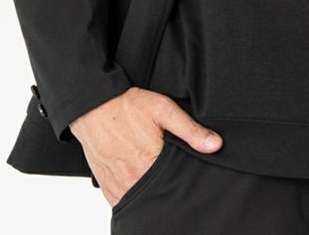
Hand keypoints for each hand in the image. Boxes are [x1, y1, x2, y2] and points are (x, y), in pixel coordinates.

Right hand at [68, 87, 222, 207]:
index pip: (176, 182)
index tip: (188, 170)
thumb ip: (190, 129)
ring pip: (142, 201)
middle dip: (170, 186)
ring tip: (159, 177)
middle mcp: (133, 179)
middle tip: (173, 173)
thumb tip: (216, 145)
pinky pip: (125, 202)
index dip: (185, 178)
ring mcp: (119, 186)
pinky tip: (144, 183)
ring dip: (152, 192)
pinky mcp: (108, 188)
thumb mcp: (163, 109)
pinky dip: (136, 195)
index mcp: (150, 162)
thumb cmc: (128, 107)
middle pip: (160, 193)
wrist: (93, 108)